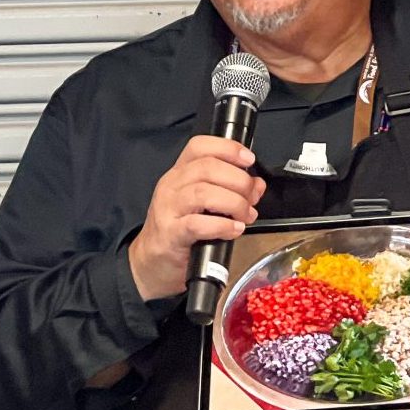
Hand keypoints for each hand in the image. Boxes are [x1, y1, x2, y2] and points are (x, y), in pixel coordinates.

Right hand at [128, 136, 266, 301]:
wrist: (152, 263)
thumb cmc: (179, 231)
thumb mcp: (204, 206)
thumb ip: (230, 191)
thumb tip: (256, 185)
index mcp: (179, 174)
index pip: (199, 146)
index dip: (227, 148)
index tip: (248, 159)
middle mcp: (171, 186)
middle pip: (208, 167)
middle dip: (239, 181)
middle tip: (252, 198)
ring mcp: (168, 209)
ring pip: (204, 192)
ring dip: (234, 203)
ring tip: (245, 216)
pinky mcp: (170, 234)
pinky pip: (197, 224)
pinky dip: (222, 225)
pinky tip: (234, 229)